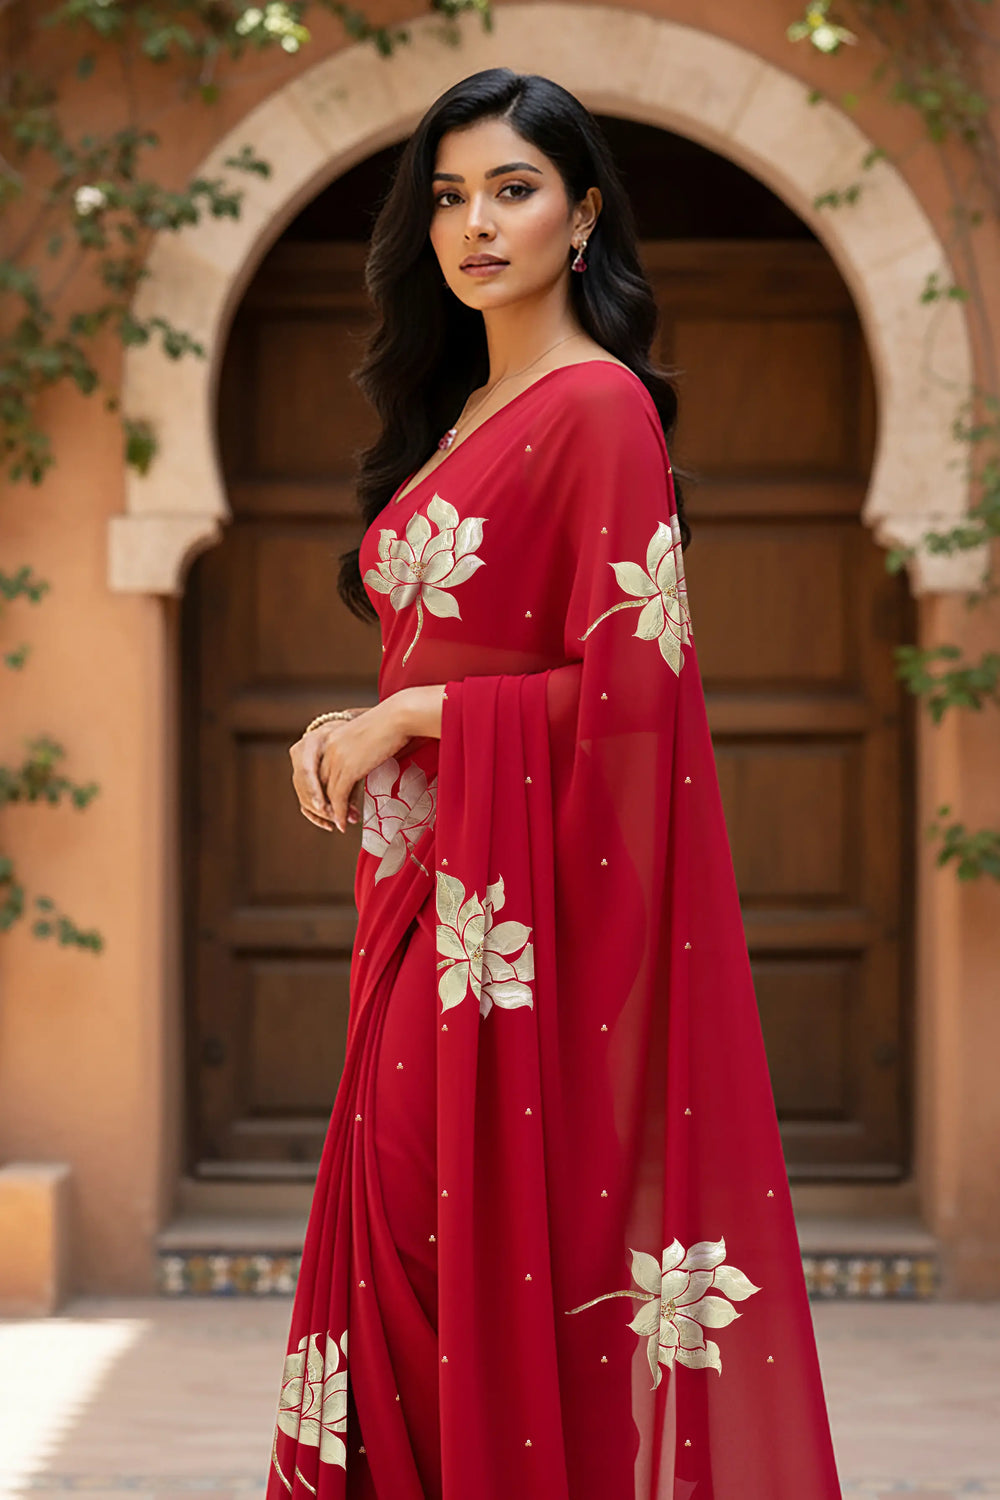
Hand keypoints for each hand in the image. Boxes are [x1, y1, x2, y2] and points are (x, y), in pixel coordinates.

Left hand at [290, 685, 444, 833]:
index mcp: (329, 737)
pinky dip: (340, 813)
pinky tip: (344, 824)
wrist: (399, 717)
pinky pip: (338, 797)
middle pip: (318, 783)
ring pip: (326, 793)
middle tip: (336, 818)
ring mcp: (335, 758)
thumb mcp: (365, 738)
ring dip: (334, 813)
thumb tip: (358, 770)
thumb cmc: (391, 726)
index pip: (318, 770)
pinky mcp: (348, 768)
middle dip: (325, 804)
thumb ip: (356, 752)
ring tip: (342, 824)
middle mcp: (327, 747)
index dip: (324, 789)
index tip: (334, 803)